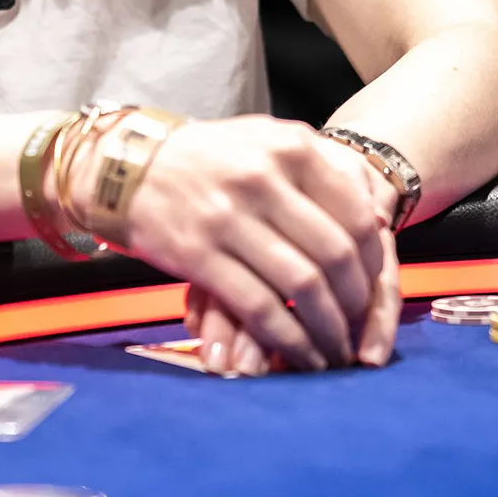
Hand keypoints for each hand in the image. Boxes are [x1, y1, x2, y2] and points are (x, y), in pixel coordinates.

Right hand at [120, 119, 400, 372]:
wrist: (125, 166)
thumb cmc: (204, 159)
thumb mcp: (263, 141)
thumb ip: (316, 171)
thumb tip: (373, 220)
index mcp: (290, 148)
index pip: (355, 215)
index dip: (372, 264)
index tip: (373, 291)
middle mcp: (263, 180)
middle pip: (334, 256)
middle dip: (355, 305)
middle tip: (359, 330)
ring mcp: (229, 218)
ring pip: (301, 287)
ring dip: (327, 330)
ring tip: (335, 352)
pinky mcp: (199, 255)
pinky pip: (259, 308)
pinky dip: (287, 340)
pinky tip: (299, 355)